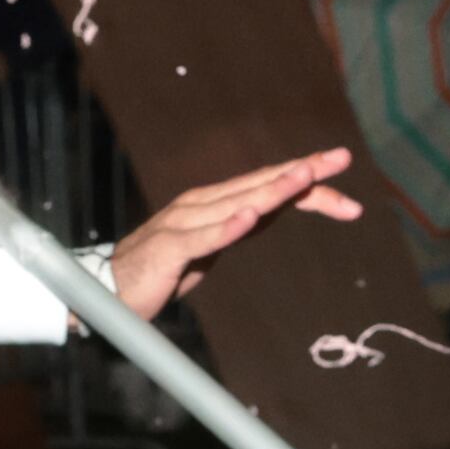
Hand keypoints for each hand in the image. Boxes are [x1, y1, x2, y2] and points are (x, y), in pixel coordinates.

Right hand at [104, 147, 359, 316]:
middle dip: (302, 172)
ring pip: (237, 204)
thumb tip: (265, 213)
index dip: (305, 179)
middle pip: (260, 185)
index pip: (266, 185)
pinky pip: (203, 238)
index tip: (341, 172)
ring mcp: (183, 223)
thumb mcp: (208, 248)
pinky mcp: (169, 249)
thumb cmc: (159, 269)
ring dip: (273, 190)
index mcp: (213, 203)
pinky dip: (227, 227)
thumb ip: (234, 228)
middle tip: (341, 159)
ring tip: (305, 177)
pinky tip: (250, 217)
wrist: (108, 289)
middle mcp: (200, 204)